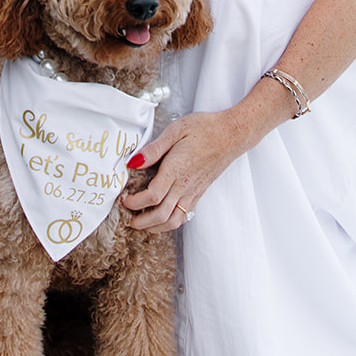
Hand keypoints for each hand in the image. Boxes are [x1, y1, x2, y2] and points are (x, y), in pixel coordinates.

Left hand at [120, 111, 238, 231]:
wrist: (231, 134)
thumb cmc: (204, 128)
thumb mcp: (175, 130)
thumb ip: (153, 149)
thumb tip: (133, 163)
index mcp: (176, 169)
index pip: (152, 196)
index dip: (135, 203)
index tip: (124, 199)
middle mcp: (185, 185)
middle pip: (161, 215)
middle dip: (141, 222)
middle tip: (128, 218)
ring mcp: (193, 192)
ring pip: (173, 221)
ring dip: (155, 227)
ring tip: (142, 223)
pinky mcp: (199, 194)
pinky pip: (184, 216)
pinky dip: (170, 223)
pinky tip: (161, 217)